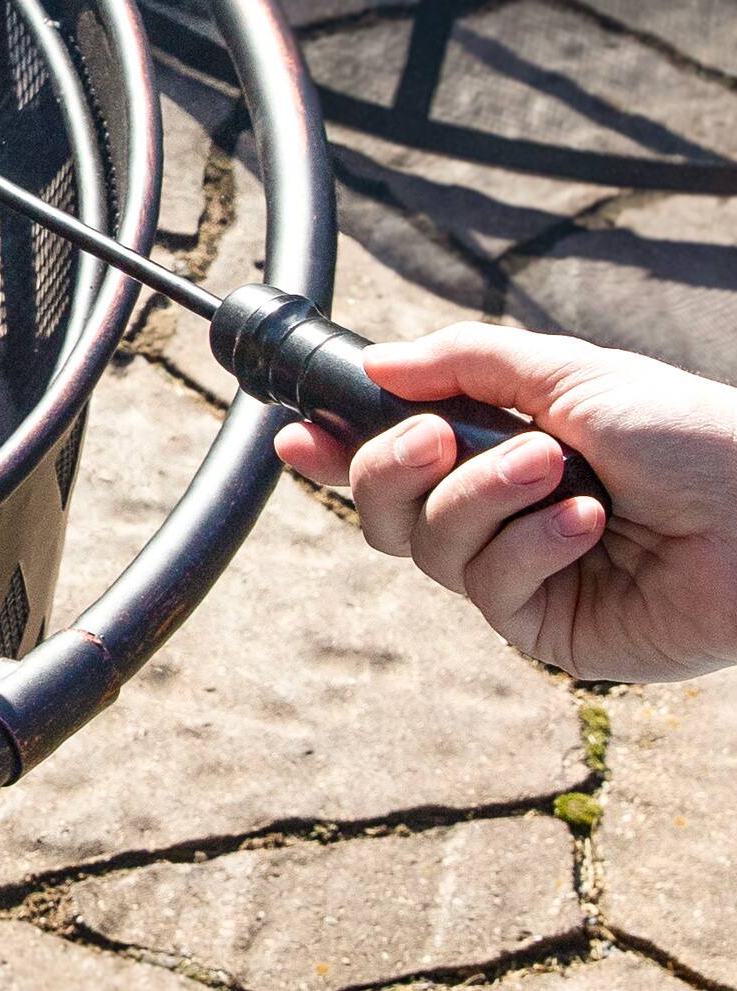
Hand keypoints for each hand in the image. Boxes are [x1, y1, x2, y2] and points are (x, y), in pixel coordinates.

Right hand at [272, 325, 736, 681]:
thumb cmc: (694, 437)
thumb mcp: (571, 374)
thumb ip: (467, 362)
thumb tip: (377, 365)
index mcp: (502, 453)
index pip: (394, 460)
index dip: (334, 450)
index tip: (296, 432)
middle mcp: (500, 518)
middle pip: (381, 511)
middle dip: (390, 468)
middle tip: (435, 439)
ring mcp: (519, 577)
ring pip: (425, 547)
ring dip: (483, 497)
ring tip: (559, 471)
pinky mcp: (545, 628)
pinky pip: (487, 586)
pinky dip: (531, 544)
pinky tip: (589, 523)